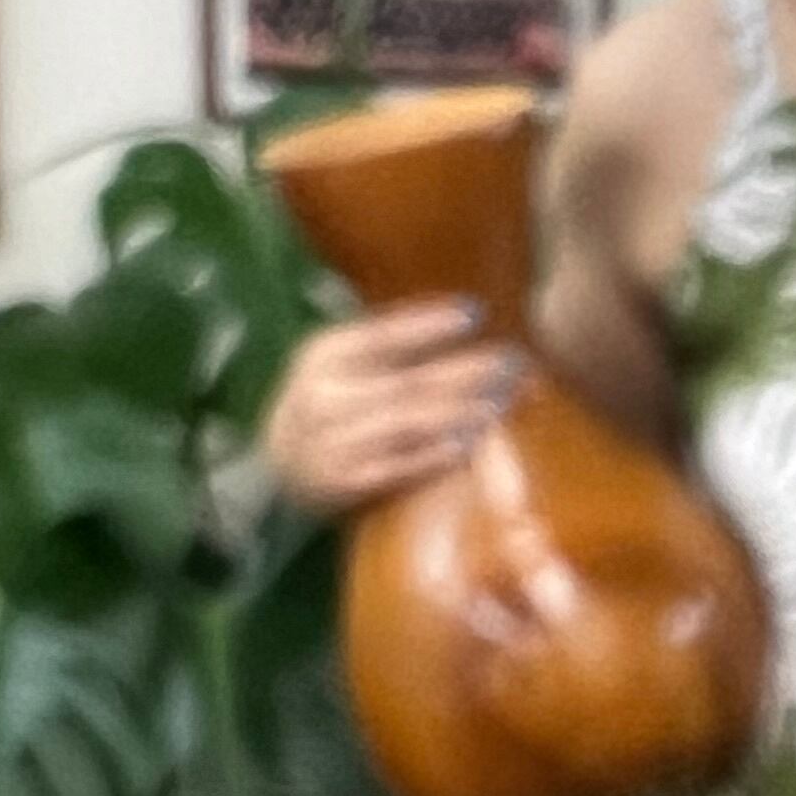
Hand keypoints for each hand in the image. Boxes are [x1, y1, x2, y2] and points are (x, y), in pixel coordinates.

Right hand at [261, 300, 523, 514]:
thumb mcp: (341, 363)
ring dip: (461, 411)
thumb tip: (470, 314)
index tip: (477, 312)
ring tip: (503, 399)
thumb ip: (390, 344)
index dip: (430, 324)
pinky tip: (469, 443)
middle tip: (514, 361)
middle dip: (467, 370)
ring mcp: (332, 442)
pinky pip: (397, 467)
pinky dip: (434, 455)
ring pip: (407, 423)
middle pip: (408, 381)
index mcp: (325, 355)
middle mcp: (324, 396)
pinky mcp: (343, 482)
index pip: (382, 334)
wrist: (281, 466)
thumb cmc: (331, 403)